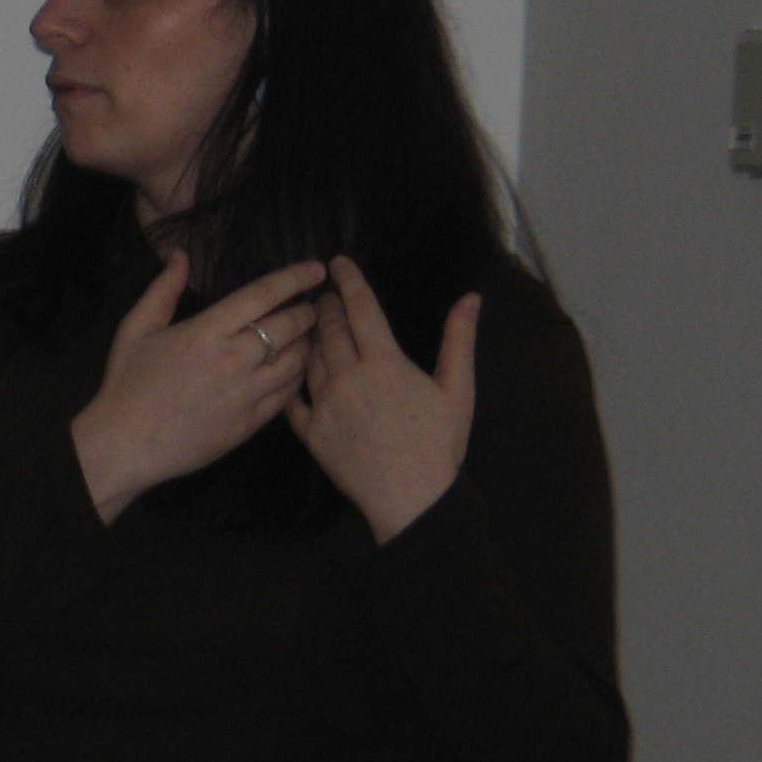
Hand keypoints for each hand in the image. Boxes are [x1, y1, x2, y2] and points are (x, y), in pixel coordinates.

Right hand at [70, 250, 328, 523]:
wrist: (124, 445)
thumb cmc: (126, 385)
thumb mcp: (134, 329)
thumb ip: (162, 290)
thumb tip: (180, 255)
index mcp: (205, 331)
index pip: (263, 295)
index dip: (295, 278)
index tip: (315, 269)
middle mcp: (232, 359)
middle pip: (290, 325)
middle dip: (307, 311)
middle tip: (311, 307)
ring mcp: (244, 393)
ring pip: (297, 360)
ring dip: (307, 344)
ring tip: (305, 338)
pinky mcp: (250, 423)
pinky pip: (289, 394)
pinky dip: (298, 377)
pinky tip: (292, 371)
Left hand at [285, 254, 475, 542]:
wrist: (410, 498)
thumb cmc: (439, 444)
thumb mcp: (458, 389)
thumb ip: (458, 339)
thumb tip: (470, 298)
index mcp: (385, 363)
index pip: (361, 309)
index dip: (349, 282)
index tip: (338, 262)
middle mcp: (348, 378)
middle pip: (330, 329)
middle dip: (326, 305)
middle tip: (323, 293)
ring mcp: (324, 405)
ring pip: (309, 357)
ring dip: (308, 335)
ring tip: (308, 322)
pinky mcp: (309, 432)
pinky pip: (292, 396)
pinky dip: (291, 376)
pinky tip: (291, 365)